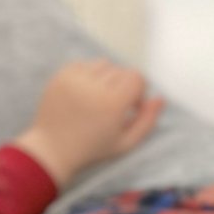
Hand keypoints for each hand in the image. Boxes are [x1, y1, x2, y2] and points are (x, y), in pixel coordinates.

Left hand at [14, 60, 164, 186]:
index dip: (139, 91)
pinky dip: (88, 75)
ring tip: (98, 98)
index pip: (137, 77)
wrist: (52, 149)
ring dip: (106, 78)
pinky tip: (84, 94)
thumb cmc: (92, 149)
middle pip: (121, 70)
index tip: (131, 106)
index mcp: (112, 104)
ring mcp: (75, 80)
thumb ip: (147, 121)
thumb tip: (160, 98)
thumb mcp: (126, 143)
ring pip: (104, 64)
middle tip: (113, 106)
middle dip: (122, 86)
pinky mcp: (61, 76)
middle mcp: (94, 88)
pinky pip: (84, 64)